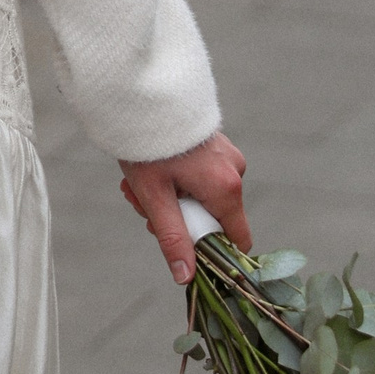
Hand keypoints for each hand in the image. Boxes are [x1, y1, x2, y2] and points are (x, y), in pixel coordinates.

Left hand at [119, 129, 251, 283]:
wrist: (139, 95)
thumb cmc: (146, 146)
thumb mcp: (154, 197)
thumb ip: (173, 238)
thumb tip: (187, 277)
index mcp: (226, 188)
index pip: (236, 239)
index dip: (210, 250)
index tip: (180, 243)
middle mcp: (235, 171)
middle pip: (211, 218)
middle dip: (175, 218)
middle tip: (141, 205)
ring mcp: (227, 156)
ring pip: (202, 196)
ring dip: (170, 198)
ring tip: (138, 182)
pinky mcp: (215, 145)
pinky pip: (201, 176)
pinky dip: (176, 180)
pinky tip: (151, 168)